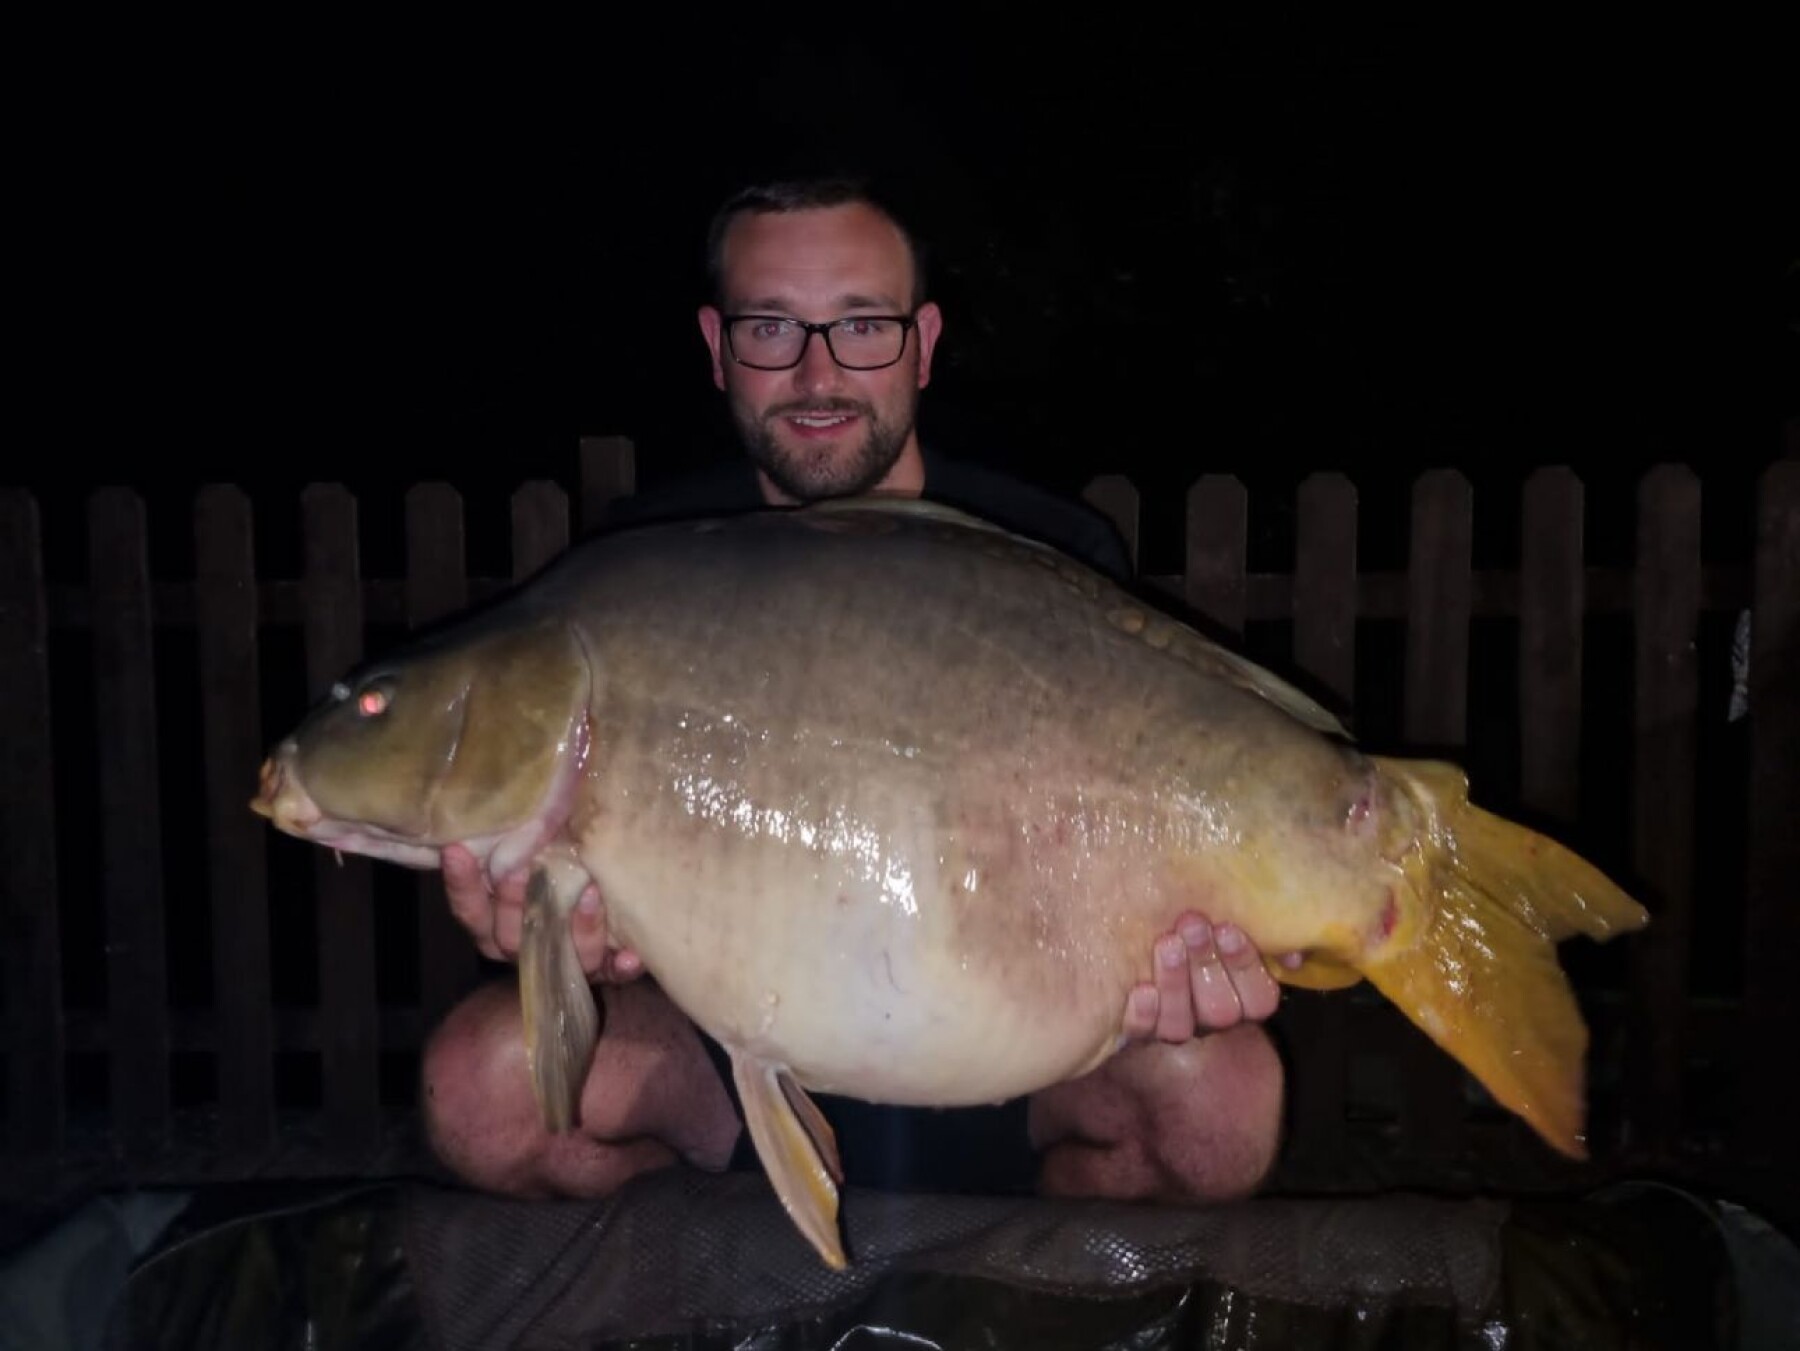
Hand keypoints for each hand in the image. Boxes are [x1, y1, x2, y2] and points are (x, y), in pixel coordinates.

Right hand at [440, 843, 643, 983]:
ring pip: (561, 953)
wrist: (596, 931)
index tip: (456, 849)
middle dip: (516, 902)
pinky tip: (631, 956)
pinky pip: (610, 976)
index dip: (461, 884)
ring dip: (576, 927)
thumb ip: (519, 842)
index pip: (469, 910)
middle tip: (523, 868)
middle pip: (510, 935)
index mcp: (495, 925)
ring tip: (588, 894)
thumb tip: (518, 794)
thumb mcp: (530, 858)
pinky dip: (620, 966)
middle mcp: (522, 947)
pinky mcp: (602, 972)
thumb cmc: (552, 875)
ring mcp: (561, 963)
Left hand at [1121, 912, 1301, 1043]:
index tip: (1226, 929)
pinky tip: (1141, 989)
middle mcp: (1210, 1020)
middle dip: (1206, 964)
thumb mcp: (1225, 932)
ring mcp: (1174, 1028)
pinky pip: (1141, 1032)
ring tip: (1167, 943)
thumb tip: (1293, 956)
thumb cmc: (1190, 932)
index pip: (1259, 998)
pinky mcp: (1137, 1031)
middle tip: (1193, 925)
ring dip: (1176, 982)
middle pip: (1220, 1010)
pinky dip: (1144, 1014)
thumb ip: (1261, 936)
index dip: (1245, 966)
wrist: (1134, 951)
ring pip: (1181, 1024)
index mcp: (1241, 1000)